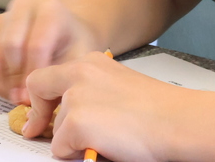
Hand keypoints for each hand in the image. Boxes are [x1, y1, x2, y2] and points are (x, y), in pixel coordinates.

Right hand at [0, 0, 100, 103]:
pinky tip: (10, 91)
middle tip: (24, 99)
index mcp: (50, 9)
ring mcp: (6, 15)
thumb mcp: (78, 59)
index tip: (34, 98)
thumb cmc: (75, 46)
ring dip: (3, 82)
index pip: (36, 45)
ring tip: (18, 97)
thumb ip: (57, 78)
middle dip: (16, 78)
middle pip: (10, 45)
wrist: (68, 31)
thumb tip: (27, 104)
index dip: (33, 75)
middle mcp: (25, 6)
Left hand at [24, 52, 186, 161]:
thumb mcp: (119, 85)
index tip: (38, 113)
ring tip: (104, 138)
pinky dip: (77, 154)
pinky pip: (60, 149)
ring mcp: (76, 97)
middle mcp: (80, 73)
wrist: (178, 121)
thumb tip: (69, 111)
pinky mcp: (76, 122)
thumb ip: (92, 90)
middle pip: (39, 92)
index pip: (47, 75)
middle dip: (39, 115)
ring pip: (55, 128)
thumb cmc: (159, 110)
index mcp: (92, 62)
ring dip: (71, 140)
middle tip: (37, 131)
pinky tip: (103, 146)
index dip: (40, 97)